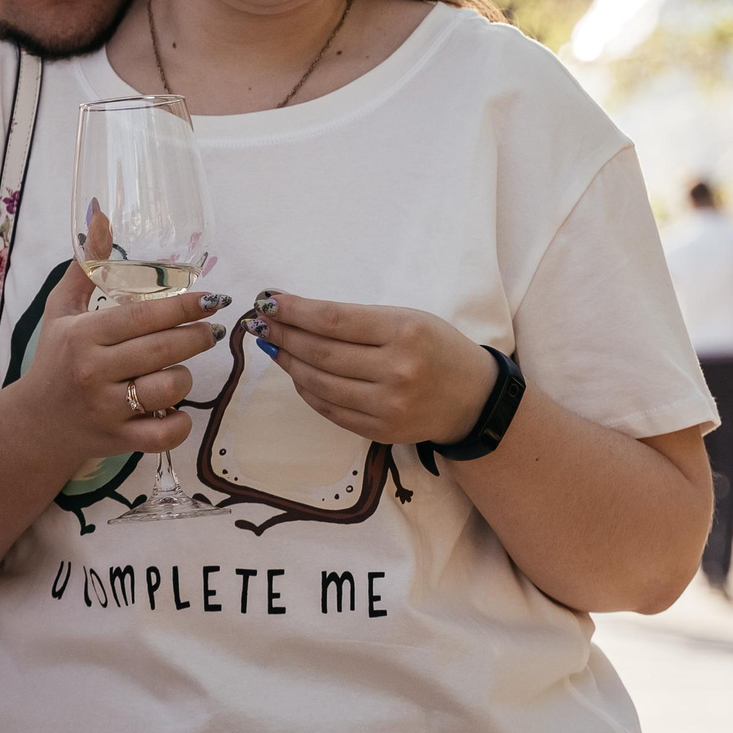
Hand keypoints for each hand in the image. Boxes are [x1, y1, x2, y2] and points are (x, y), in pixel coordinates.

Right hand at [19, 261, 228, 467]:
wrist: (35, 422)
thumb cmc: (55, 359)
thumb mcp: (61, 309)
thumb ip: (87, 265)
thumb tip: (101, 215)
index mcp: (83, 335)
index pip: (142, 316)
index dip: (183, 306)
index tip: (211, 299)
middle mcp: (94, 371)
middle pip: (162, 349)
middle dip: (197, 337)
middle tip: (211, 330)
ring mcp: (107, 408)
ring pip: (168, 388)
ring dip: (185, 376)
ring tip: (182, 367)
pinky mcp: (119, 439)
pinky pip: (163, 434)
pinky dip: (180, 422)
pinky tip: (177, 408)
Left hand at [247, 290, 494, 446]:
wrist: (473, 400)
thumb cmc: (438, 348)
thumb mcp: (408, 319)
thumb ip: (358, 319)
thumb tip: (298, 312)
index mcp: (404, 332)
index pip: (333, 320)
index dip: (294, 310)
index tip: (268, 301)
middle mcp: (395, 370)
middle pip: (320, 352)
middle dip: (283, 334)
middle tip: (259, 322)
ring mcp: (387, 406)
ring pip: (319, 383)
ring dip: (288, 362)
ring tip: (273, 345)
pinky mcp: (380, 431)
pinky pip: (330, 409)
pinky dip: (307, 390)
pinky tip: (295, 372)